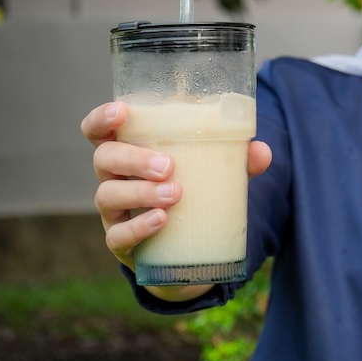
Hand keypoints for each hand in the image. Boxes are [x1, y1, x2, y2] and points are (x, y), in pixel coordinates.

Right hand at [81, 101, 271, 272]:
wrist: (187, 247)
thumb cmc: (193, 190)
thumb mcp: (215, 172)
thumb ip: (238, 160)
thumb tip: (261, 151)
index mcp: (131, 150)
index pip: (99, 130)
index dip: (101, 119)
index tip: (121, 113)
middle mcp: (114, 177)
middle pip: (105, 159)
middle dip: (133, 159)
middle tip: (168, 166)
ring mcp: (114, 211)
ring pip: (108, 195)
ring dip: (140, 192)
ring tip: (175, 194)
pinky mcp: (121, 241)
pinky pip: (118, 235)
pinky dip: (139, 227)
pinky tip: (161, 220)